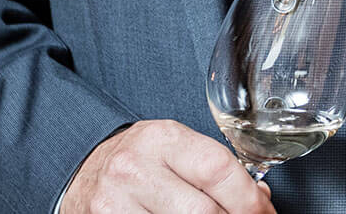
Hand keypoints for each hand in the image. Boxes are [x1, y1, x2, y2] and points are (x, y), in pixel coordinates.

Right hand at [62, 120, 275, 213]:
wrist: (81, 173)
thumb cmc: (137, 161)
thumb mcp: (172, 148)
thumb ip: (213, 167)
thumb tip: (260, 198)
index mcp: (161, 139)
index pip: (219, 170)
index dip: (251, 201)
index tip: (264, 212)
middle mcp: (136, 169)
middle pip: (205, 213)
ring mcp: (117, 203)